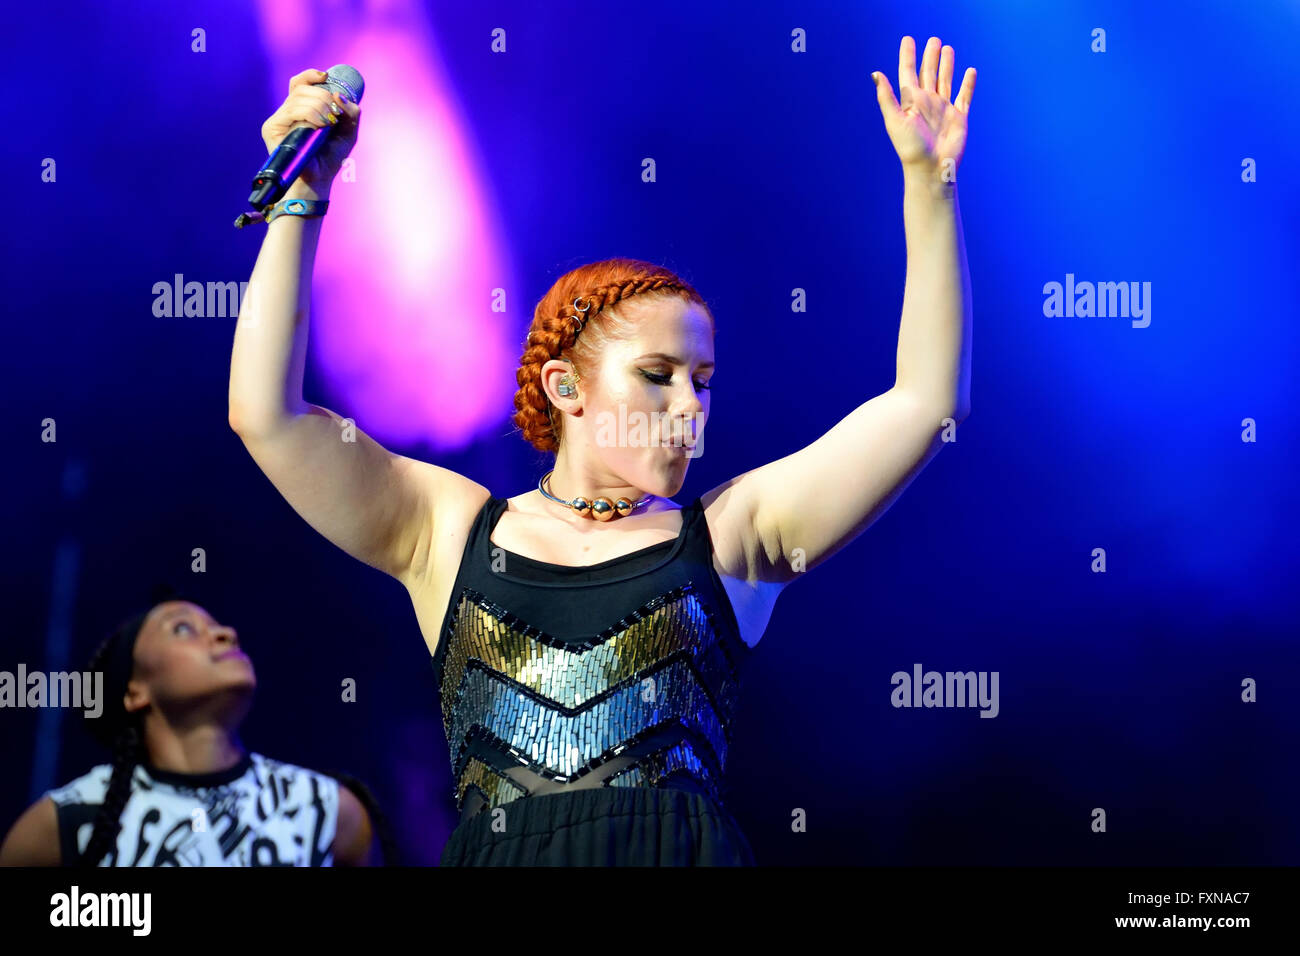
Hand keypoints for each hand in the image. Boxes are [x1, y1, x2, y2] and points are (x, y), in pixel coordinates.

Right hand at [259, 68, 361, 192]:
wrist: (319, 180)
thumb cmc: (331, 158)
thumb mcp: (348, 132)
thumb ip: (351, 112)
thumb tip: (338, 94)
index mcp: (302, 110)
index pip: (300, 83)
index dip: (311, 75)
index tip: (326, 76)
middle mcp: (288, 112)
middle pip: (302, 88)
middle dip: (323, 97)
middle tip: (335, 115)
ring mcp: (279, 119)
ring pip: (299, 97)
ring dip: (320, 107)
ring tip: (328, 124)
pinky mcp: (272, 128)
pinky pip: (292, 110)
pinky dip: (310, 114)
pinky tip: (320, 125)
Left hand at [871, 36, 974, 178]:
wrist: (930, 169)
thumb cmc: (910, 147)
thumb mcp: (895, 120)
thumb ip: (886, 96)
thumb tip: (876, 73)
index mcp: (911, 102)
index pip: (908, 73)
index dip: (907, 56)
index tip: (908, 39)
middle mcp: (927, 103)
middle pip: (929, 73)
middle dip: (930, 56)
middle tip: (933, 40)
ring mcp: (944, 109)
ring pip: (946, 80)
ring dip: (947, 65)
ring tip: (948, 49)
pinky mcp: (959, 117)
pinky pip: (964, 96)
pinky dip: (968, 84)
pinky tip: (970, 71)